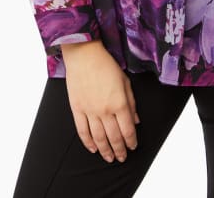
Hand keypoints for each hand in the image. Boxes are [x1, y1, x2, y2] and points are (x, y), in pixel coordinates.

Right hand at [62, 40, 139, 163]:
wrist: (84, 55)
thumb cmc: (106, 65)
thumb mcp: (125, 81)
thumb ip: (131, 102)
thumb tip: (135, 120)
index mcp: (120, 103)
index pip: (128, 130)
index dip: (131, 141)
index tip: (132, 147)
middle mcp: (105, 110)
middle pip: (114, 137)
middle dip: (119, 150)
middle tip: (122, 158)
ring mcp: (90, 111)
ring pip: (98, 138)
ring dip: (105, 151)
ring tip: (109, 158)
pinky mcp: (77, 109)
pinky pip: (82, 131)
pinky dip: (88, 143)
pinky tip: (93, 149)